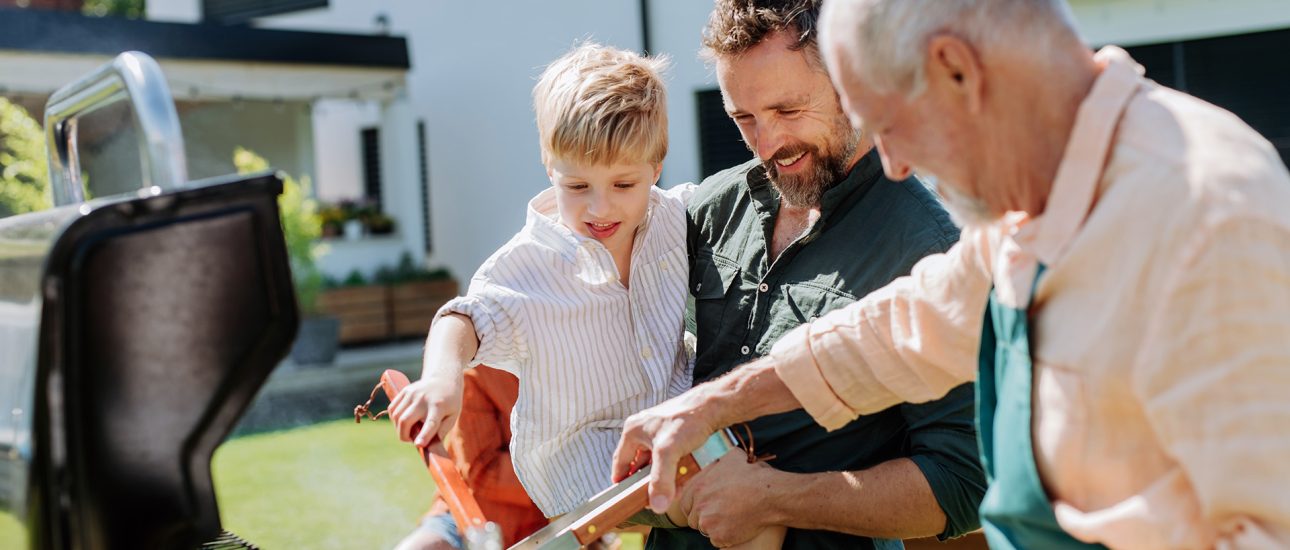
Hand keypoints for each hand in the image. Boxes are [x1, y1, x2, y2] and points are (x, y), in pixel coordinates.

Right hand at [389, 372, 464, 447]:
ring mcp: (411, 393)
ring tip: (410, 430)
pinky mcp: (404, 391)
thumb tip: (428, 447)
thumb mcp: (452, 416)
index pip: (430, 423)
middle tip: (412, 440)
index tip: (418, 445)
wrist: (443, 379)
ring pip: (396, 416)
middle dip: (404, 436)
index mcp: (439, 406)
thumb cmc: (450, 402)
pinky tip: (404, 421)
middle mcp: (423, 398)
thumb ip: (441, 431)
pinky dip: (395, 419)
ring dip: (399, 429)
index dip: (424, 435)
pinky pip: (392, 409)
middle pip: (405, 420)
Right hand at [611, 388, 724, 513]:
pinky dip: (674, 468)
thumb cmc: (688, 419)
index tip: (626, 497)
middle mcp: (644, 429)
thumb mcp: (668, 451)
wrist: (713, 406)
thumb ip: (661, 479)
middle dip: (647, 481)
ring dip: (663, 476)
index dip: (623, 480)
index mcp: (633, 430)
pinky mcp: (674, 433)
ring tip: (670, 490)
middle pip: (640, 463)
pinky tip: (682, 478)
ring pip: (657, 460)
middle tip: (651, 497)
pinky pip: (670, 456)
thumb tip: (657, 505)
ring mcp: (659, 431)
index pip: (620, 461)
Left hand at [679, 449, 779, 547]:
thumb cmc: (754, 475)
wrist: (769, 494)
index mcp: (698, 488)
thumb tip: (717, 457)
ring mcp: (708, 523)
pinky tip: (739, 527)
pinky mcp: (720, 536)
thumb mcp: (732, 457)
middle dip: (706, 518)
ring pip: (706, 530)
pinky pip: (718, 541)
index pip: (685, 504)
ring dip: (716, 528)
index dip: (696, 507)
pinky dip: (727, 538)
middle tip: (722, 514)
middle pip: (694, 519)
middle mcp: (700, 506)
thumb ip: (717, 462)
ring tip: (733, 518)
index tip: (707, 507)